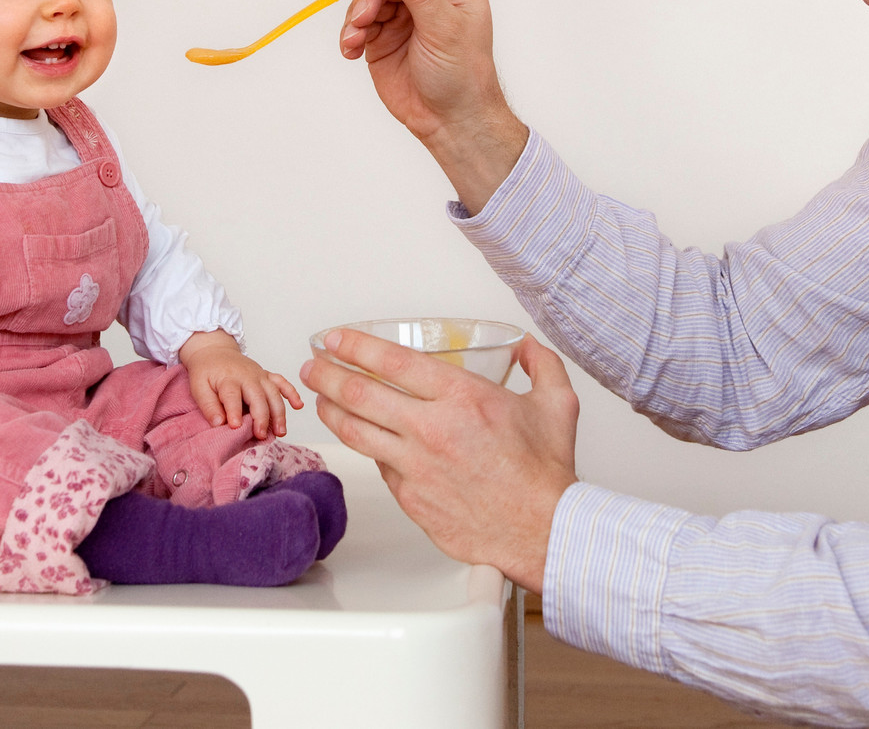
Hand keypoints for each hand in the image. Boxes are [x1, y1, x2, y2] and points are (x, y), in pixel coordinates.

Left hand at [179, 329, 303, 438]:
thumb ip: (207, 404)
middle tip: (261, 435)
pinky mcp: (266, 376)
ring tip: (280, 431)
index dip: (234, 411)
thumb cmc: (206, 372)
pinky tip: (298, 406)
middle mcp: (247, 376)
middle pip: (258, 396)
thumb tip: (218, 423)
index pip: (232, 395)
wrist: (214, 352)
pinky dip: (292, 393)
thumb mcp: (198, 387)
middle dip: (262, 416)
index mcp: (228, 378)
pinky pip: (282, 382)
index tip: (236, 426)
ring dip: (279, 412)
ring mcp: (259, 375)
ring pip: (273, 393)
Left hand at [302, 327, 578, 591]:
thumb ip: (541, 364)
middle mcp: (431, 429)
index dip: (355, 345)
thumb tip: (526, 346)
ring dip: (331, 411)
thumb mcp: (556, 403)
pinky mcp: (411, 498)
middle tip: (313, 365)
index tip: (336, 338)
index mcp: (461, 398)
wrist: (542, 531)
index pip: (392, 362)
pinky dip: (368, 449)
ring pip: (356, 432)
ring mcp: (416, 466)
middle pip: (359, 394)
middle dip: (327, 374)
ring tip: (320, 399)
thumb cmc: (545, 473)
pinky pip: (380, 466)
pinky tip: (364, 439)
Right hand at [337, 0, 528, 213]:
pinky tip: (349, 51)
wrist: (449, 121)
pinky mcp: (381, 38)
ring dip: (356, 16)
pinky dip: (349, 35)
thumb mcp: (444, 27)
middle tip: (362, 19)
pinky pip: (357, 25)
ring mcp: (402, 16)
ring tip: (354, 40)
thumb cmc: (461, 73)